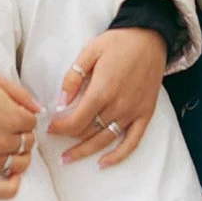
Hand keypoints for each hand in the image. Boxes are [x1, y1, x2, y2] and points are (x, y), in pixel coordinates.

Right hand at [0, 71, 40, 198]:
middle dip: (22, 134)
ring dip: (18, 155)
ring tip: (6, 145)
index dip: (24, 117)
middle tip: (7, 126)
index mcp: (12, 118)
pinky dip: (11, 187)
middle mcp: (3, 141)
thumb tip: (39, 110)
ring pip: (19, 164)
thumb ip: (22, 95)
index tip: (14, 113)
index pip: (32, 124)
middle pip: (27, 144)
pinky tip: (12, 177)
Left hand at [46, 27, 166, 167]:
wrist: (150, 37)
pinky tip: (104, 163)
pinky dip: (118, 156)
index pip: (76, 120)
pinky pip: (132, 142)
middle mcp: (118, 105)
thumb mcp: (90, 51)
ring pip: (105, 140)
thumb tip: (61, 102)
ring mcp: (133, 112)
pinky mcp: (145, 114)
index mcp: (102, 90)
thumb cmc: (118, 42)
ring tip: (69, 158)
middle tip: (55, 139)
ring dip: (86, 151)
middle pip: (88, 132)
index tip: (50, 128)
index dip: (60, 128)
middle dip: (68, 138)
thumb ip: (73, 77)